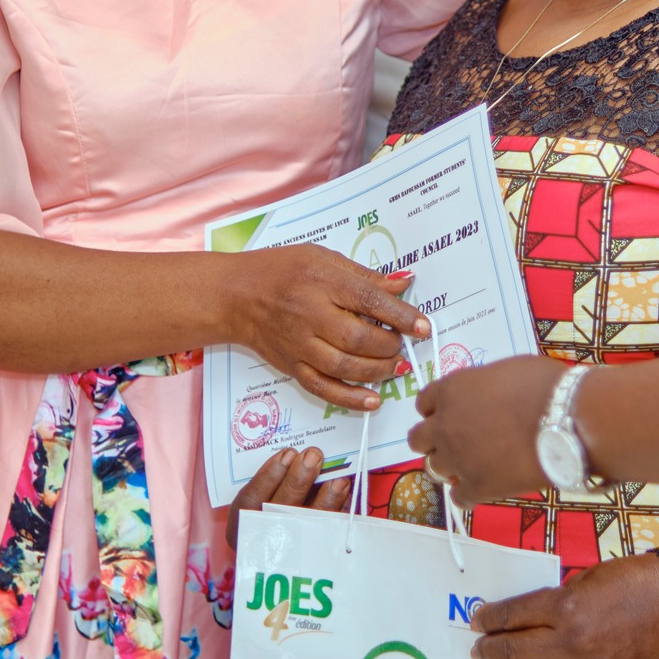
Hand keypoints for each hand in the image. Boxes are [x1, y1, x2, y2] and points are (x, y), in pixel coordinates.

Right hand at [226, 446, 352, 550]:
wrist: (280, 551)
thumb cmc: (269, 508)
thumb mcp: (259, 497)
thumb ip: (272, 478)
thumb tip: (297, 454)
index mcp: (243, 522)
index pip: (251, 499)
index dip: (269, 476)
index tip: (287, 454)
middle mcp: (266, 535)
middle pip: (281, 510)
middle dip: (299, 480)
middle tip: (313, 456)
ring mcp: (293, 547)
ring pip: (309, 524)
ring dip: (326, 498)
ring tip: (337, 478)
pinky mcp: (319, 549)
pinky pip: (331, 531)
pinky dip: (341, 509)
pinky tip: (346, 492)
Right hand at [231, 246, 426, 412]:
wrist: (235, 295)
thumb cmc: (281, 270)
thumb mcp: (322, 258)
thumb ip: (363, 276)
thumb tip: (402, 285)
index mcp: (321, 281)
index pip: (369, 301)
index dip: (401, 315)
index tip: (424, 326)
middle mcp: (310, 315)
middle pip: (358, 338)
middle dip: (390, 345)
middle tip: (403, 344)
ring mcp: (300, 345)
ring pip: (344, 366)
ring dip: (378, 371)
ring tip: (395, 366)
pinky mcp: (292, 367)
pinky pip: (323, 389)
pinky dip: (350, 398)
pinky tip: (373, 400)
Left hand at [410, 355, 564, 507]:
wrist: (566, 420)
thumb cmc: (544, 386)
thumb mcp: (505, 371)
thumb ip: (483, 386)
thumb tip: (488, 397)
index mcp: (451, 391)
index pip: (423, 403)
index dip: (436, 409)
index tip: (450, 414)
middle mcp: (445, 425)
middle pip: (418, 439)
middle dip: (433, 440)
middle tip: (456, 441)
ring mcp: (457, 459)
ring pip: (433, 468)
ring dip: (450, 466)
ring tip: (474, 464)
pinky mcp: (476, 488)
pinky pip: (458, 497)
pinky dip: (468, 493)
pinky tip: (484, 486)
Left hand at [471, 553, 658, 658]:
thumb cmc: (642, 580)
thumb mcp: (591, 577)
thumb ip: (560, 597)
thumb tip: (532, 614)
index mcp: (566, 605)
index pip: (513, 614)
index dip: (490, 618)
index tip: (478, 620)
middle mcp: (571, 641)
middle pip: (516, 650)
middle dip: (490, 651)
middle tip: (478, 651)